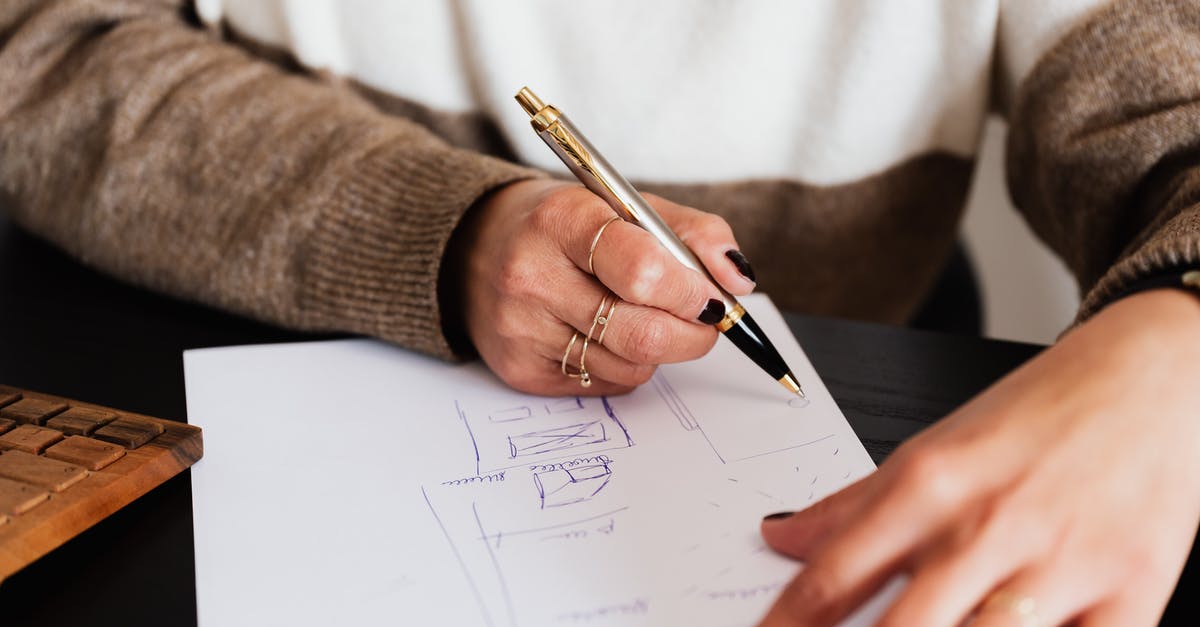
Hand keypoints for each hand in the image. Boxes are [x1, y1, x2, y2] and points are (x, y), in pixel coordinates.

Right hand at [453, 179, 755, 395]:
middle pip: (643, 333)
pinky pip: (605, 384)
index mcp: (562, 220)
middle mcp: (532, 275)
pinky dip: (625, 364)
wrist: (478, 248)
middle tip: (704, 319)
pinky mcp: (520, 369)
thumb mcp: (628, 206)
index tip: (712, 296)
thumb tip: (739, 283)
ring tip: (642, 315)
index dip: (692, 292)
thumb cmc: (566, 227)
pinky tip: (605, 333)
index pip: (644, 271)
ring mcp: (521, 329)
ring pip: (631, 365)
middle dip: (693, 333)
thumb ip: (694, 234)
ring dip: (658, 349)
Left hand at [758, 289, 1199, 625]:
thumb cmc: (1042, 411)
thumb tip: (780, 536)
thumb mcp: (935, 446)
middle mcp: (989, 527)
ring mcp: (1061, 566)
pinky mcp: (1131, 595)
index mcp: (930, 484)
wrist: (1156, 373)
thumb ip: (853, 503)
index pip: (834, 577)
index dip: (787, 625)